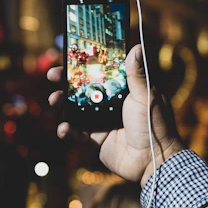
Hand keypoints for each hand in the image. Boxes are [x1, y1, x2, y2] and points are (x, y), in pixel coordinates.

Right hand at [47, 44, 183, 185]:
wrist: (152, 161)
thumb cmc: (154, 124)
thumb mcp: (145, 95)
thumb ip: (137, 74)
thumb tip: (137, 46)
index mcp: (123, 89)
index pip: (100, 72)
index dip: (85, 64)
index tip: (69, 55)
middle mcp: (110, 103)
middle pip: (83, 88)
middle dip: (65, 81)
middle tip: (53, 75)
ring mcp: (102, 121)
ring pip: (76, 109)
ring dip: (62, 103)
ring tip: (54, 99)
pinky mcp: (96, 139)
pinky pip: (78, 132)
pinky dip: (68, 130)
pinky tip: (63, 128)